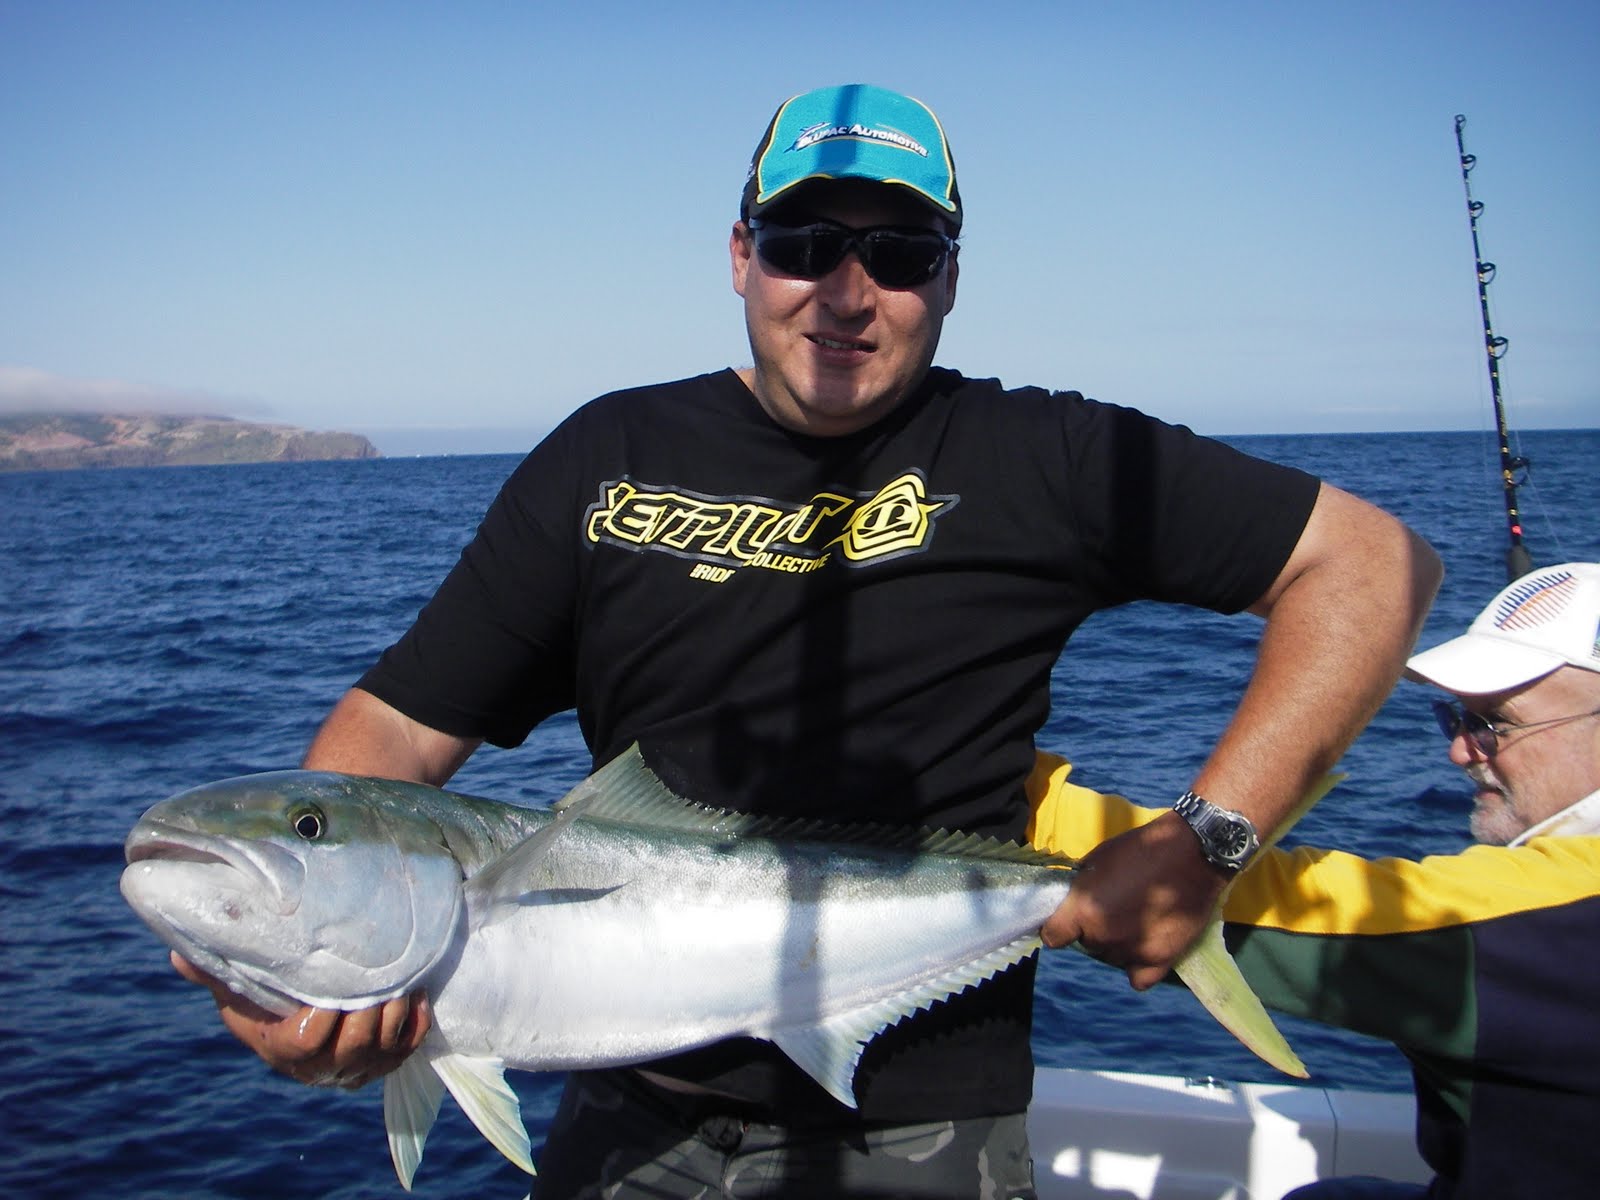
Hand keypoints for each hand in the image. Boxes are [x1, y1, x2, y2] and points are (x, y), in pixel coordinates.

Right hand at [171, 951, 430, 1088]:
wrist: (300, 1014)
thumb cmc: (265, 997)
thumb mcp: (237, 986)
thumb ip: (213, 971)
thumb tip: (178, 955)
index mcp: (285, 1050)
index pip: (310, 1041)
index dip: (326, 1016)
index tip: (333, 987)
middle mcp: (323, 1067)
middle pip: (354, 1045)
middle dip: (368, 1011)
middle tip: (378, 973)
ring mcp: (358, 1066)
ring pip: (385, 1045)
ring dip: (395, 1012)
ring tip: (399, 977)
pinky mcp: (387, 1058)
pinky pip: (409, 1045)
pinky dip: (416, 1021)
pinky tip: (416, 992)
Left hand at [1040, 813, 1228, 990]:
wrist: (1193, 853)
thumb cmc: (1141, 849)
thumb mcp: (1098, 860)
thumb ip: (1082, 889)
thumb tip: (1072, 904)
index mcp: (1083, 910)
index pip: (1053, 936)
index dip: (1058, 926)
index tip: (1066, 920)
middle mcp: (1103, 937)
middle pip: (1086, 944)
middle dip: (1093, 929)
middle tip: (1113, 908)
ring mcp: (1132, 951)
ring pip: (1111, 958)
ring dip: (1116, 944)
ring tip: (1135, 919)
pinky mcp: (1160, 960)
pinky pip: (1138, 979)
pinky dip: (1138, 966)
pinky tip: (1143, 946)